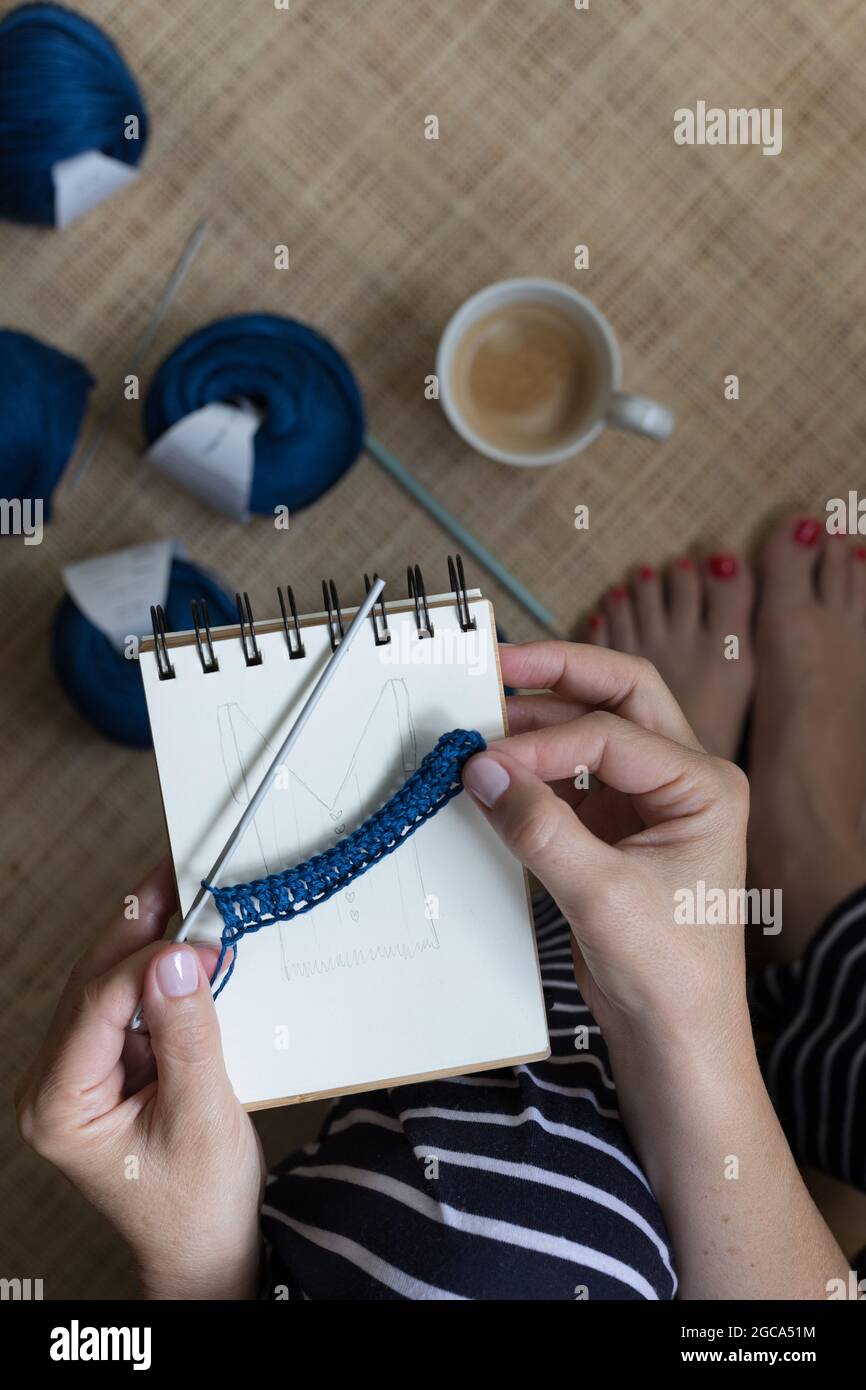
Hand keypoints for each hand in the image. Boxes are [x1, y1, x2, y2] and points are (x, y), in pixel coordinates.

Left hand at [15, 861, 263, 1299]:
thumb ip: (187, 1034)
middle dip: (141, 928)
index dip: (149, 959)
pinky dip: (162, 974)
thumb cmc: (199, 1202)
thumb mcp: (202, 1116)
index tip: (203, 935)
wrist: (205, 1251)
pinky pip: (130, 1005)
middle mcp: (56, 1083)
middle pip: (94, 982)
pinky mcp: (109, 1070)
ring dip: (152, 943)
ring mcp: (79, 1074)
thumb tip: (177, 958)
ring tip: (191, 897)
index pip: (97, 1003)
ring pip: (110, 985)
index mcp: (59, 1103)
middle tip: (184, 874)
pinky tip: (191, 948)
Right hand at [465, 641, 750, 1058]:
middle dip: (559, 674)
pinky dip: (533, 765)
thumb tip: (480, 769)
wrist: (676, 1035)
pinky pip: (571, 773)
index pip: (611, 734)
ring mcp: (649, 799)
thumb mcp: (601, 896)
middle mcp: (683, 780)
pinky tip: (495, 770)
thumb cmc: (668, 971)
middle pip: (620, 694)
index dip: (543, 742)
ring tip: (482, 717)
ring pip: (594, 727)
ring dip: (540, 719)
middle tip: (498, 664)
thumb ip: (539, 828)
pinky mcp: (617, 825)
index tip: (485, 760)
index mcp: (705, 785)